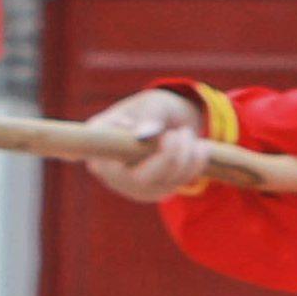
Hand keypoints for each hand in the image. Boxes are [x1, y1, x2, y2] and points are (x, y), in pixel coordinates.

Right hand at [83, 88, 212, 203]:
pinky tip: (199, 148)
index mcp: (97, 145)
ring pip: (162, 185)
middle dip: (171, 157)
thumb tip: (143, 135)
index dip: (138, 153)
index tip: (168, 135)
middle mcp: (108, 171)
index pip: (107, 162)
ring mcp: (130, 185)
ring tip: (188, 134)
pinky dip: (193, 166)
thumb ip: (148, 116)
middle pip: (141, 179)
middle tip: (184, 132)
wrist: (171, 120)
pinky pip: (176, 185)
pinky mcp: (152, 191)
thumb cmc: (154, 108)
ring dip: (186, 159)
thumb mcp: (151, 104)